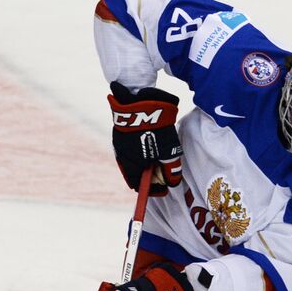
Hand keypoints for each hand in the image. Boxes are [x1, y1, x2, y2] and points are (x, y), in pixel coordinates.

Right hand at [107, 81, 182, 195]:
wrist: (139, 100)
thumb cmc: (155, 130)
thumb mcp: (168, 151)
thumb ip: (171, 169)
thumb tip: (172, 182)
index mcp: (130, 164)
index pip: (136, 185)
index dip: (151, 189)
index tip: (162, 188)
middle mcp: (121, 155)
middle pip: (134, 172)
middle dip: (149, 175)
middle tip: (163, 172)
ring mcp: (119, 142)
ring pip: (132, 158)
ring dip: (145, 161)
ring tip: (159, 157)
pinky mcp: (121, 130)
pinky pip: (131, 146)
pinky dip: (142, 149)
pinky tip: (152, 143)